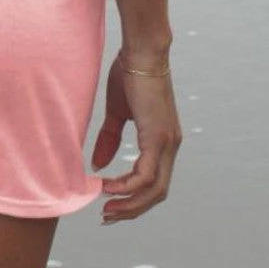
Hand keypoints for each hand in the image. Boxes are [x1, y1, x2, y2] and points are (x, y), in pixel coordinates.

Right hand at [91, 51, 182, 222]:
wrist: (141, 51)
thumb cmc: (129, 74)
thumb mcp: (117, 112)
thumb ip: (110, 138)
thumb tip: (98, 164)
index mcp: (163, 140)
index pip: (153, 181)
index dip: (133, 196)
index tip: (109, 202)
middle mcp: (170, 146)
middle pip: (156, 193)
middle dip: (132, 209)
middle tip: (107, 216)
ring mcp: (167, 143)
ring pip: (154, 190)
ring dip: (130, 203)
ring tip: (106, 207)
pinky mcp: (158, 137)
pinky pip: (146, 175)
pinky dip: (127, 186)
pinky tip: (109, 186)